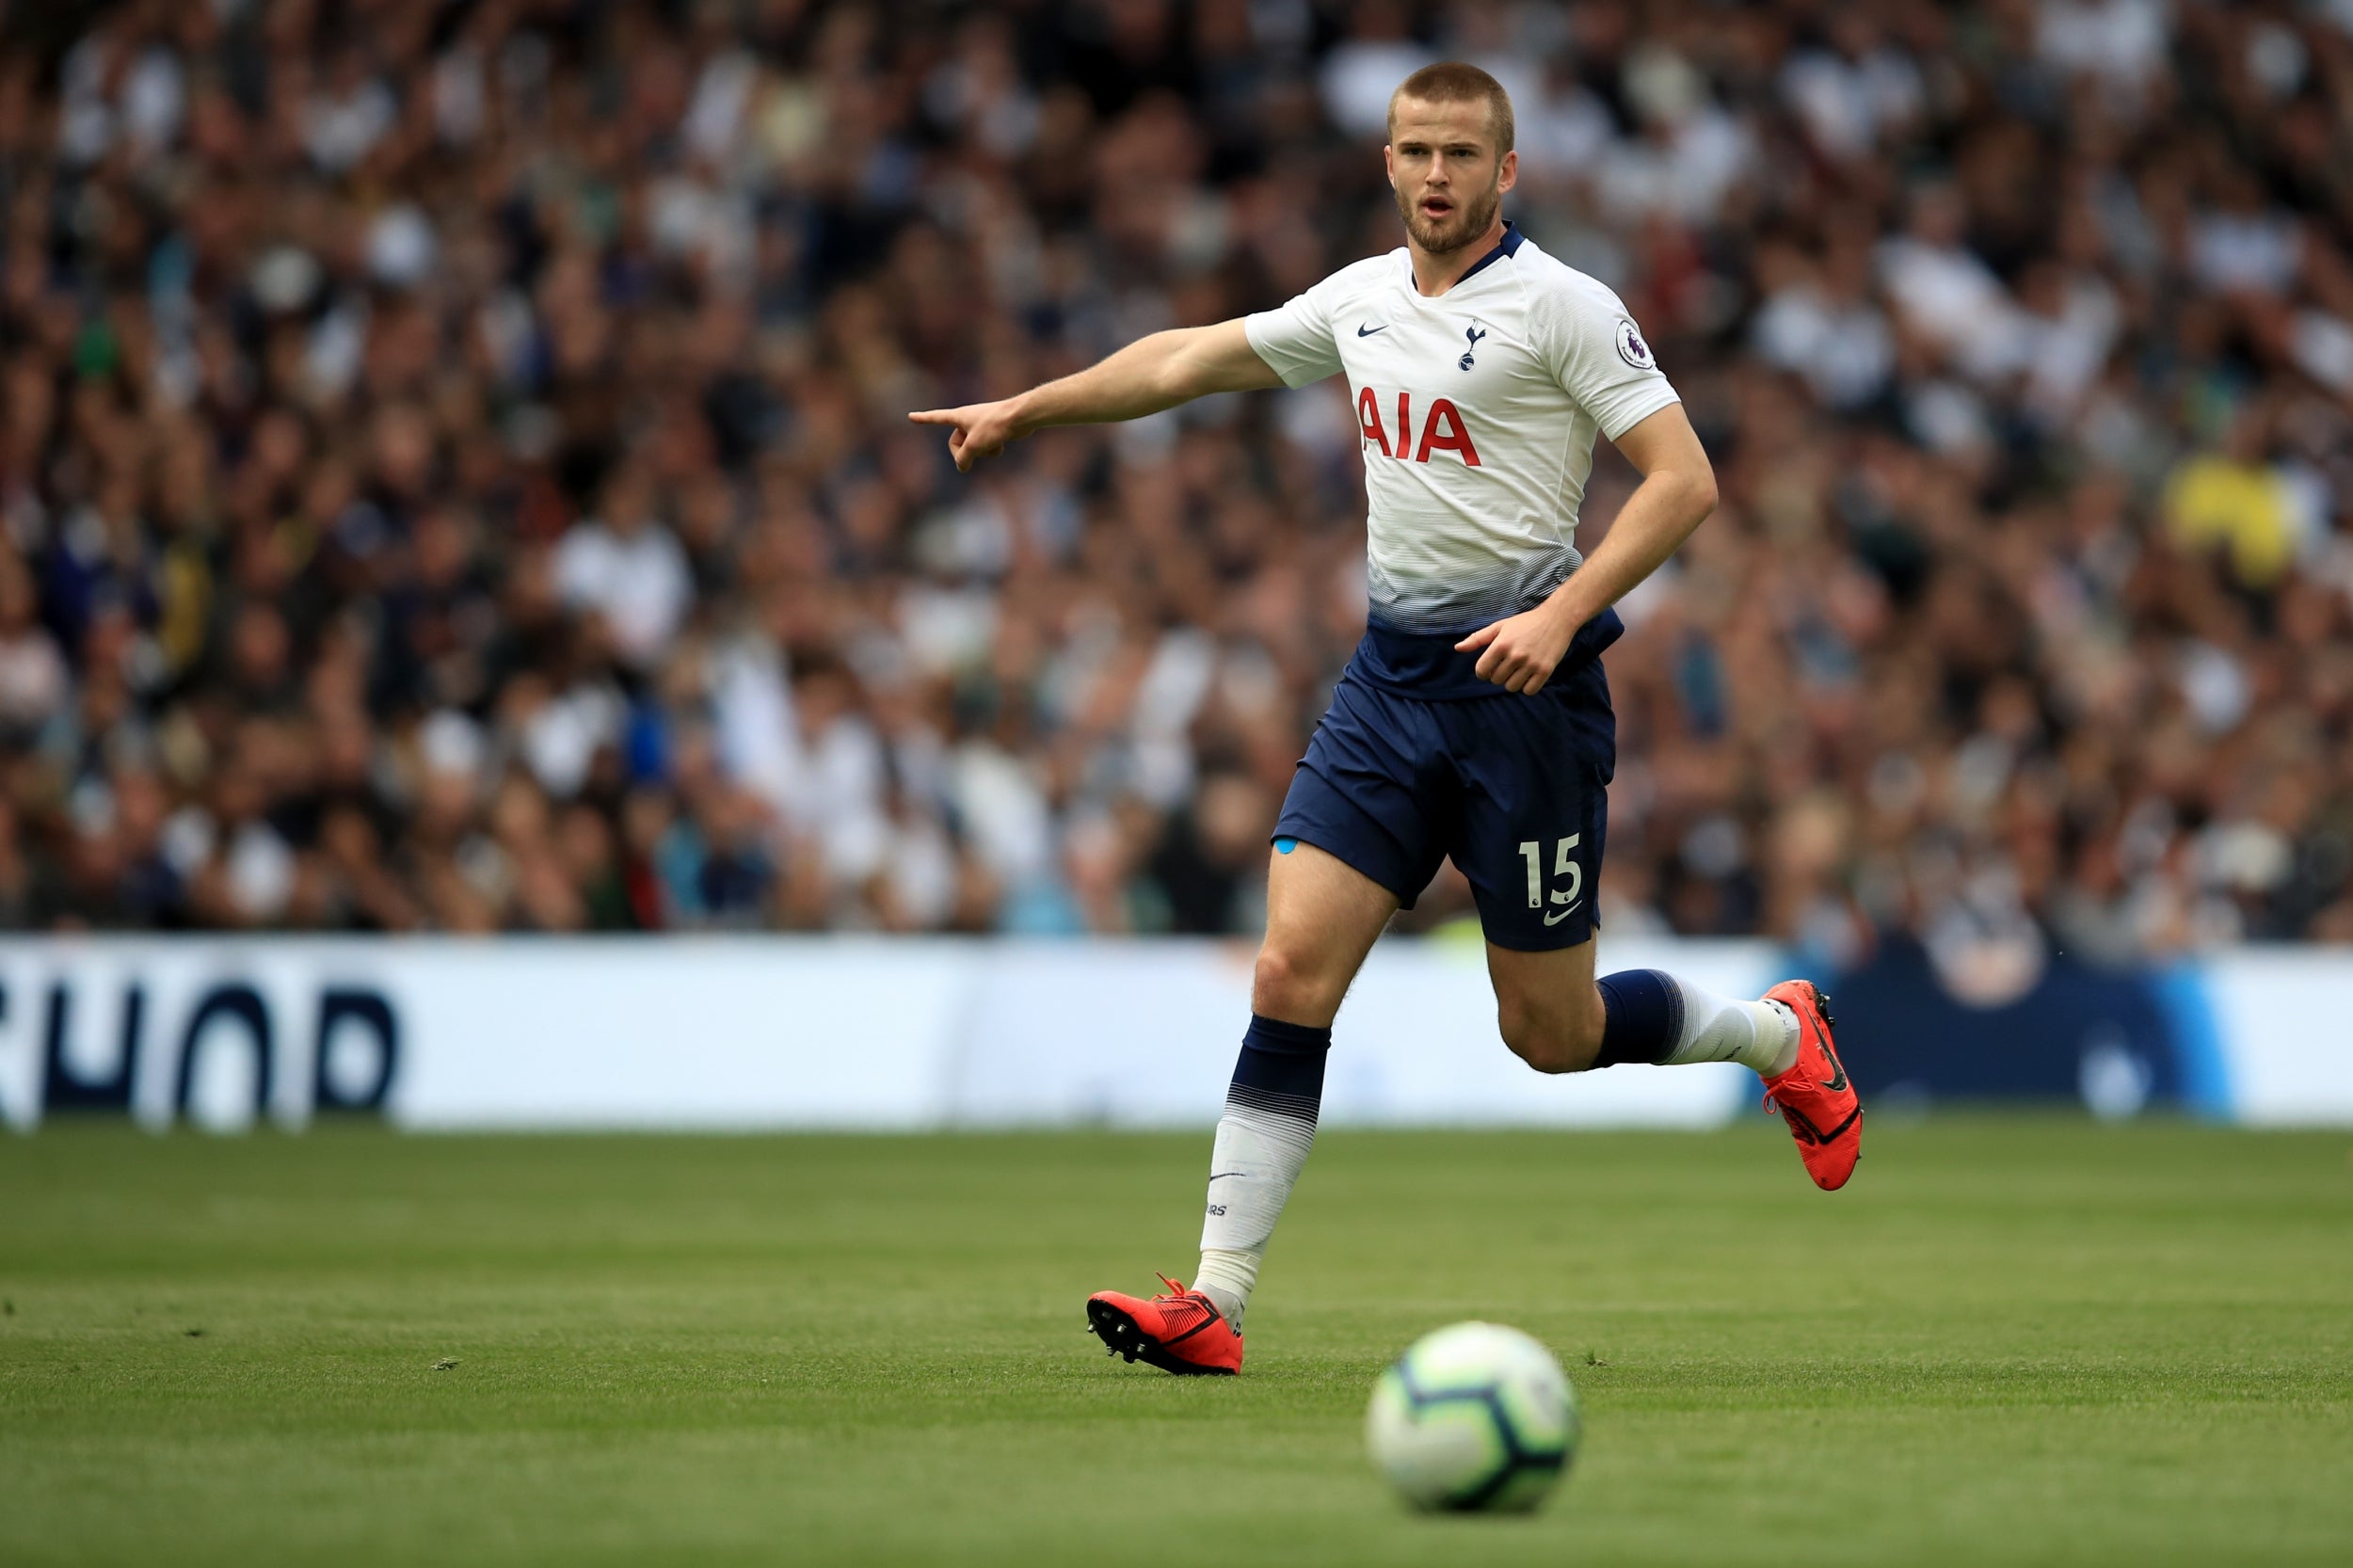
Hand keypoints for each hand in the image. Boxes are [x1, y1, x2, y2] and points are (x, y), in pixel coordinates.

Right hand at [907, 398, 1027, 470]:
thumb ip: (963, 458)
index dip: (923, 419)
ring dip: (982, 452)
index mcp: (958, 417)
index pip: (936, 418)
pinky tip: (1002, 444)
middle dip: (966, 452)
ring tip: (993, 443)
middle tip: (976, 451)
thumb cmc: (995, 426)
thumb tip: (962, 466)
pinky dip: (992, 449)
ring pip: (973, 448)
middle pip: (956, 444)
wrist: (1020, 417)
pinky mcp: (992, 431)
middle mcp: (967, 419)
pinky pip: (986, 447)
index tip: (911, 416)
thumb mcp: (974, 445)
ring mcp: (980, 426)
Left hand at [1454, 604, 1576, 693]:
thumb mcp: (1500, 626)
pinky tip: (1529, 675)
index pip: (1482, 671)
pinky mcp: (1545, 671)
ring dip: (1513, 681)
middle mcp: (1515, 655)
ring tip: (1519, 669)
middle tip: (1508, 665)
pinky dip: (1527, 686)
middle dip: (1499, 675)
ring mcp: (1531, 664)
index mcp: (1501, 644)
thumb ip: (1478, 638)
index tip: (1490, 667)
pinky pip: (1529, 691)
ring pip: (1511, 687)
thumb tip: (1458, 648)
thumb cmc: (1526, 623)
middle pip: (1496, 680)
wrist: (1557, 619)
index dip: (1483, 671)